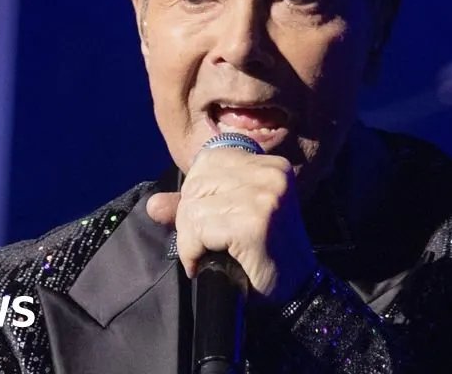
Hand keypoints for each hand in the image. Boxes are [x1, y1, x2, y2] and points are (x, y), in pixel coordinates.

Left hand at [146, 148, 317, 304]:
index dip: (197, 191)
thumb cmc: (263, 255)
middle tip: (206, 243)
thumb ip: (192, 206)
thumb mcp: (228, 220)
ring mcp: (264, 196)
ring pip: (193, 206)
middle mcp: (270, 173)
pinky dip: (193, 250)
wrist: (297, 292)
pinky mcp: (253, 222)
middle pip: (198, 182)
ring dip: (191, 237)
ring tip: (208, 253)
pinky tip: (206, 262)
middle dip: (190, 216)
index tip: (209, 219)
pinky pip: (198, 229)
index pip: (209, 159)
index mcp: (269, 164)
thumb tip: (153, 205)